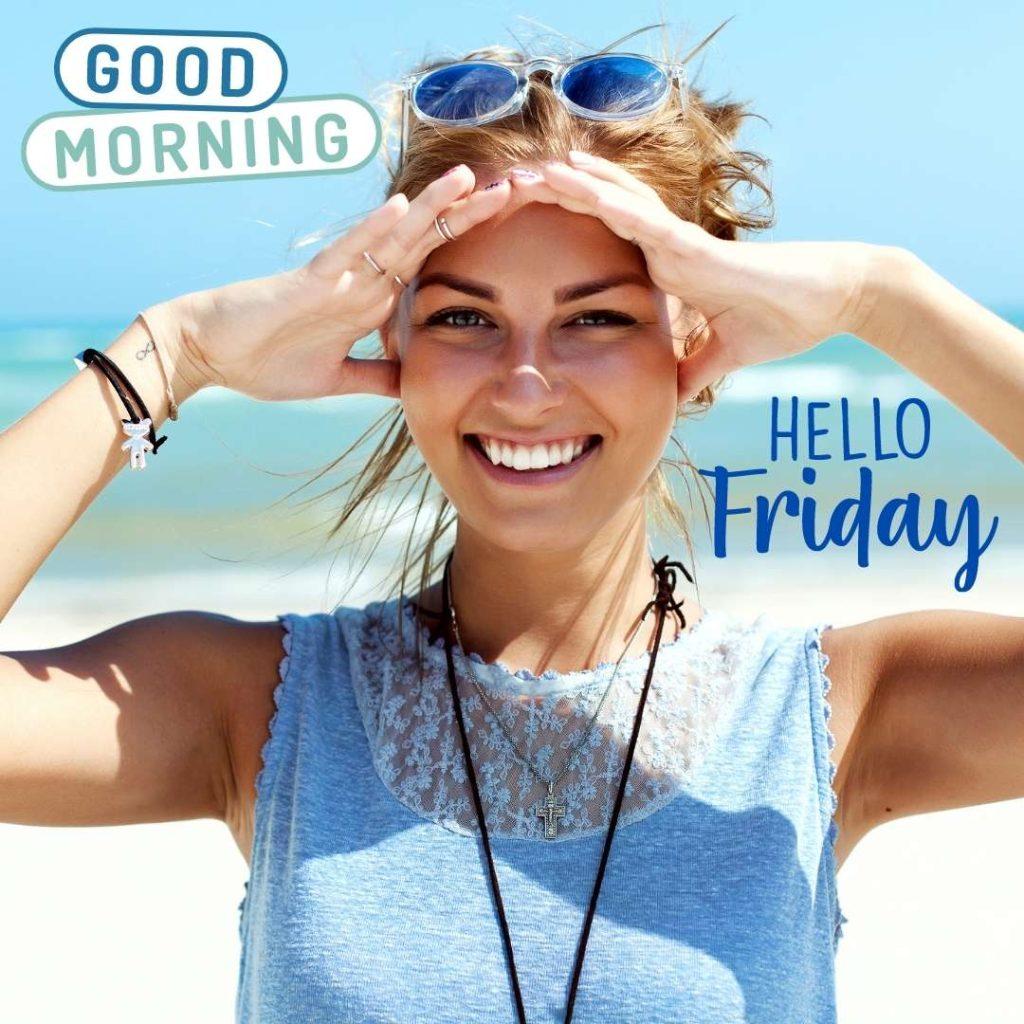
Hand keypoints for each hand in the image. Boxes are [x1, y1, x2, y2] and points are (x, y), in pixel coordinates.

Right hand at [145, 166, 511, 402]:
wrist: (208, 352)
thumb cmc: (265, 361)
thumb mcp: (335, 379)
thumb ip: (373, 377)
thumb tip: (408, 386)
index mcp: (367, 302)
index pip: (427, 265)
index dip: (465, 244)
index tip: (505, 227)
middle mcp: (358, 282)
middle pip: (423, 242)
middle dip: (467, 216)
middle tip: (512, 188)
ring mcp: (335, 279)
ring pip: (392, 237)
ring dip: (430, 209)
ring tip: (468, 179)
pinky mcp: (307, 283)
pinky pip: (344, 253)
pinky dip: (371, 231)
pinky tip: (400, 208)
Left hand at [510, 154, 880, 402]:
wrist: (829, 303)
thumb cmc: (782, 318)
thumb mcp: (723, 355)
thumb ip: (695, 370)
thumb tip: (673, 400)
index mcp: (668, 267)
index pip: (607, 240)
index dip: (570, 226)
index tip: (530, 224)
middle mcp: (668, 248)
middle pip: (603, 213)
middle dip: (559, 200)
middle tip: (510, 189)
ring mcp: (681, 243)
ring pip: (617, 205)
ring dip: (574, 187)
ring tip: (531, 171)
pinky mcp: (697, 248)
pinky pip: (645, 222)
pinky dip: (610, 203)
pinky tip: (577, 186)